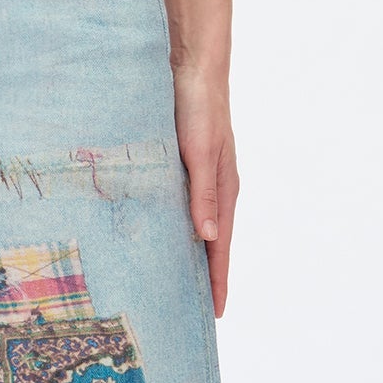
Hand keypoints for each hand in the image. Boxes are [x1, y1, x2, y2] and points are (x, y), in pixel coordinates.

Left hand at [174, 66, 237, 316]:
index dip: (218, 280)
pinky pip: (179, 205)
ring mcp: (199, 178)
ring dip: (187, 252)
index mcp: (224, 190)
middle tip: (192, 309)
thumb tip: (208, 237)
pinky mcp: (184, 166)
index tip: (216, 312)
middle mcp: (214, 189)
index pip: (221, 246)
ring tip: (174, 281)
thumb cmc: (199, 109)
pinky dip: (173, 226)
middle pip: (210, 242)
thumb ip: (202, 194)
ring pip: (194, 225)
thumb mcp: (201, 153)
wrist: (192, 70)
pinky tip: (159, 235)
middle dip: (204, 276)